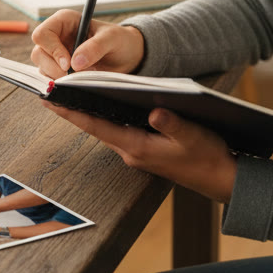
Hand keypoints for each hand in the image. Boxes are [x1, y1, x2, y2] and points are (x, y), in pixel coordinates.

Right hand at [31, 11, 144, 78]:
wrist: (127, 56)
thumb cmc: (119, 40)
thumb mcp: (111, 38)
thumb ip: (95, 47)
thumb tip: (75, 62)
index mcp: (64, 21)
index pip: (42, 34)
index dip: (52, 50)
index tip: (68, 64)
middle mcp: (56, 37)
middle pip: (38, 54)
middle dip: (53, 68)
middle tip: (73, 76)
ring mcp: (56, 55)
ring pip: (41, 69)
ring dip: (57, 78)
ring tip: (79, 79)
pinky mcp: (59, 70)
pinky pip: (50, 79)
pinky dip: (59, 85)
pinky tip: (74, 85)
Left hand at [45, 104, 236, 202]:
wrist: (222, 179)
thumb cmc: (208, 157)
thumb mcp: (193, 136)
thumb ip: (172, 124)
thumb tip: (155, 112)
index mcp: (138, 147)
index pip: (97, 127)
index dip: (73, 113)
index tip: (51, 101)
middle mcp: (132, 151)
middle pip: (96, 127)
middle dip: (75, 110)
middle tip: (53, 92)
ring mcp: (138, 153)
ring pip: (107, 129)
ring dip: (90, 114)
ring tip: (72, 93)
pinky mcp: (146, 151)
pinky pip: (120, 131)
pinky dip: (108, 118)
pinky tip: (106, 104)